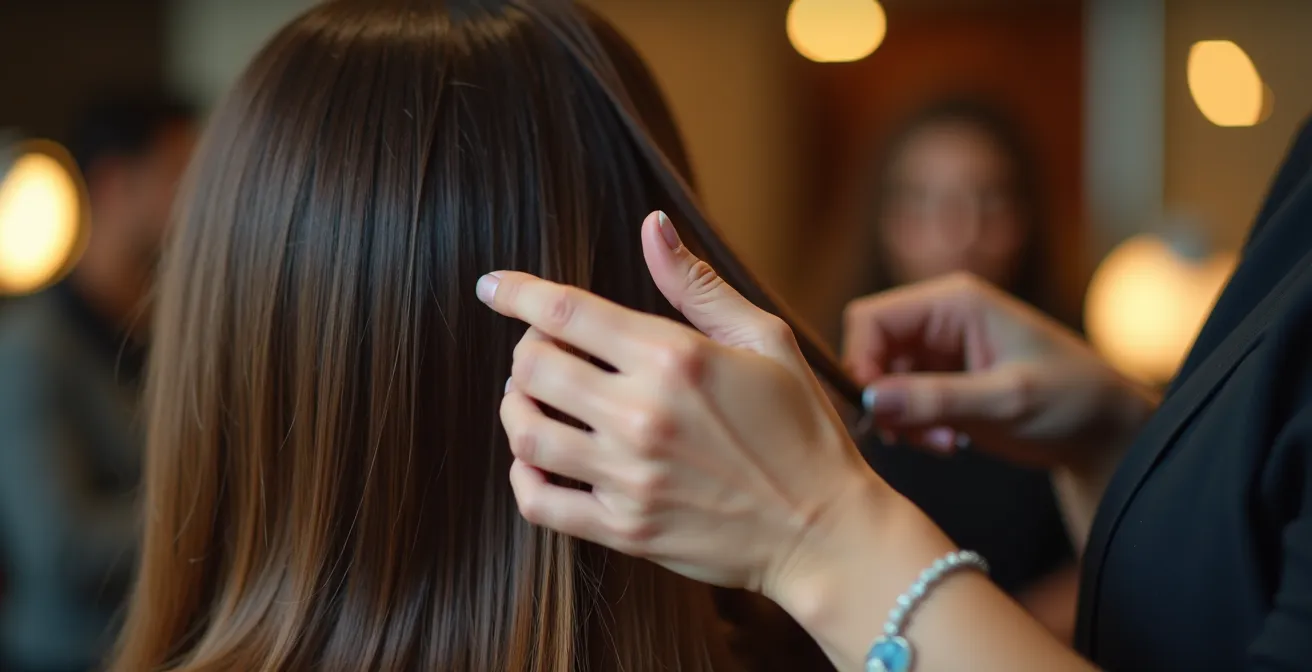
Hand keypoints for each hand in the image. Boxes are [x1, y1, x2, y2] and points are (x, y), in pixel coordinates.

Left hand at [477, 211, 881, 596]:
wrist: (825, 531)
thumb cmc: (802, 428)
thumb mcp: (765, 341)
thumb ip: (697, 285)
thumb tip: (651, 225)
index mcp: (675, 358)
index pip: (565, 312)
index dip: (516, 292)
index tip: (492, 286)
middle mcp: (643, 414)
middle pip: (533, 366)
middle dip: (526, 350)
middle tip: (542, 352)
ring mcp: (629, 476)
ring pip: (526, 431)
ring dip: (515, 407)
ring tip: (531, 401)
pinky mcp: (625, 530)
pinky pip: (539, 502)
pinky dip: (522, 475)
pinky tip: (536, 460)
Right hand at [844, 273, 1156, 470]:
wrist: (1106, 431)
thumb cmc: (1072, 400)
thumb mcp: (1007, 401)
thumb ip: (938, 399)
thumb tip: (871, 400)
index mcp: (954, 302)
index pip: (870, 318)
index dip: (859, 361)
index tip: (873, 409)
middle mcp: (939, 320)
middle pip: (870, 349)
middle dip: (881, 396)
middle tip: (908, 436)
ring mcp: (938, 351)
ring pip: (881, 380)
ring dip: (900, 418)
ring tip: (942, 443)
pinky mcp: (942, 381)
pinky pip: (901, 401)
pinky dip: (913, 427)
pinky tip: (948, 443)